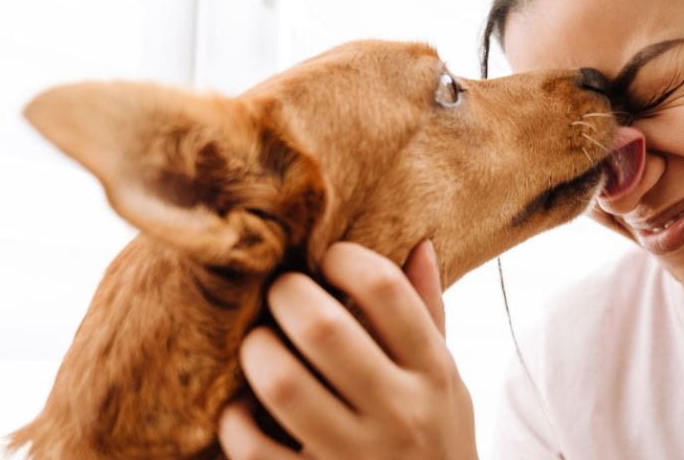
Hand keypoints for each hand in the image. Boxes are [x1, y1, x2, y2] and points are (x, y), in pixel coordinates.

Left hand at [218, 240, 478, 458]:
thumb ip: (429, 316)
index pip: (386, 290)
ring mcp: (356, 457)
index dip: (346, 258)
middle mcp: (399, 413)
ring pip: (281, 383)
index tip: (329, 259)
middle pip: (323, 326)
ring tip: (259, 344)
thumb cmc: (434, 439)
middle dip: (286, 294)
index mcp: (433, 372)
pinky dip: (236, 419)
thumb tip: (417, 244)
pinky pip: (253, 447)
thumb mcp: (447, 380)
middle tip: (280, 293)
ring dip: (257, 351)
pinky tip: (244, 408)